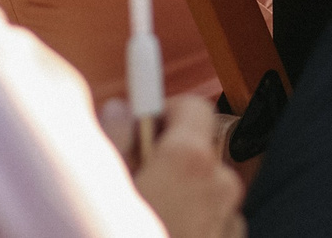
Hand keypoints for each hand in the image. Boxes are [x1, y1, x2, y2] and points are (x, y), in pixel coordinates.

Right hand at [102, 96, 243, 237]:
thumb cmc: (127, 235)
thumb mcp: (102, 187)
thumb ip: (114, 138)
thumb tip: (120, 111)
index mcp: (190, 161)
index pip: (193, 106)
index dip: (165, 112)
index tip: (144, 125)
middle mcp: (220, 186)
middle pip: (198, 151)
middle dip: (169, 159)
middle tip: (136, 180)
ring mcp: (229, 221)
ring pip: (205, 189)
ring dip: (182, 194)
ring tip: (147, 218)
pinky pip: (215, 221)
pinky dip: (196, 223)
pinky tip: (168, 232)